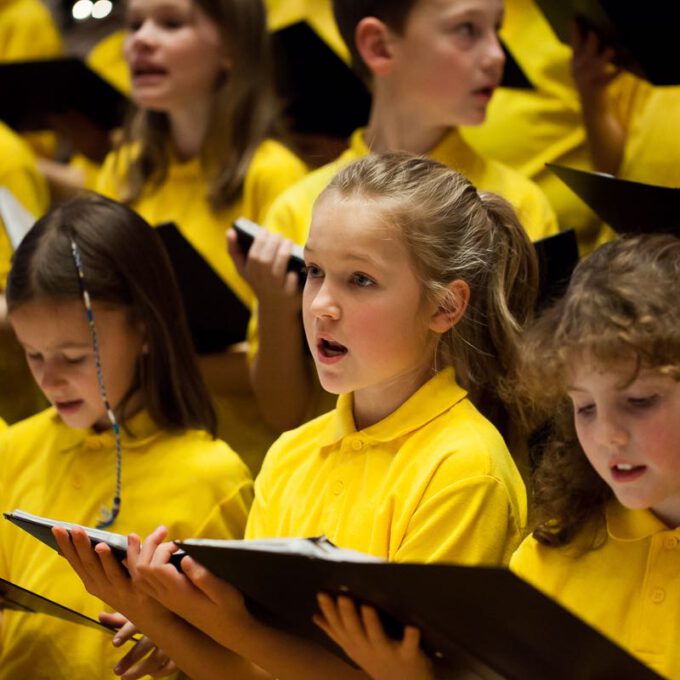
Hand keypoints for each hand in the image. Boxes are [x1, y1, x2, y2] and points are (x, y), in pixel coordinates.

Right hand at [51, 526, 172, 628]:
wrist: (153, 617)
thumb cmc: (129, 593)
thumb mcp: (108, 582)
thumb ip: (98, 564)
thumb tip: (87, 544)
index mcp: (94, 584)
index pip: (77, 563)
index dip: (66, 546)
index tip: (57, 529)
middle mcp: (103, 589)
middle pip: (89, 565)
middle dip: (81, 546)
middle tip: (74, 528)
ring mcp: (121, 591)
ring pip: (109, 572)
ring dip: (105, 558)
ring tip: (99, 544)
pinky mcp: (140, 590)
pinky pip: (134, 571)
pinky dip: (132, 554)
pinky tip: (131, 538)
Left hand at [99, 613, 177, 678]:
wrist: (187, 614)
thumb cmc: (158, 612)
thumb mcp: (140, 612)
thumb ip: (120, 617)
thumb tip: (100, 616)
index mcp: (151, 615)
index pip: (137, 623)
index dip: (126, 632)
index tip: (115, 643)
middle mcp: (162, 627)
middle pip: (146, 645)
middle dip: (130, 658)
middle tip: (116, 671)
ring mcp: (173, 640)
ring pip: (156, 659)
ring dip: (140, 670)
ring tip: (124, 678)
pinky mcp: (180, 650)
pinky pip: (170, 666)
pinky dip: (159, 672)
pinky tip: (150, 674)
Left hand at [131, 527, 255, 650]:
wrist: (227, 629)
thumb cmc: (228, 607)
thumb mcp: (223, 591)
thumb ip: (203, 576)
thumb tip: (185, 558)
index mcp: (179, 592)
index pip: (156, 567)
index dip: (162, 550)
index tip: (179, 543)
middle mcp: (166, 596)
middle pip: (142, 569)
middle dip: (149, 545)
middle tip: (164, 530)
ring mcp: (164, 599)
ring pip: (139, 576)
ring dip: (143, 554)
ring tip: (155, 538)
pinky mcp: (166, 599)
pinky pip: (144, 582)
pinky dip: (143, 564)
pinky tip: (153, 554)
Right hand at [227, 228, 300, 312]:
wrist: (275, 306)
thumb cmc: (260, 280)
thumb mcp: (244, 269)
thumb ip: (234, 250)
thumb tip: (230, 231)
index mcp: (249, 273)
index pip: (253, 256)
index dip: (260, 242)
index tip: (265, 231)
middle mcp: (261, 282)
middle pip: (265, 261)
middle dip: (273, 244)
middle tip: (278, 235)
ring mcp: (275, 289)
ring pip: (277, 270)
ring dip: (283, 253)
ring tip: (288, 242)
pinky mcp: (290, 294)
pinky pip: (291, 282)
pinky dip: (293, 272)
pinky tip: (296, 261)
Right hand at [314, 594, 432, 679]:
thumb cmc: (378, 660)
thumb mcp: (354, 648)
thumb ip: (336, 632)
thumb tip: (315, 616)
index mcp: (354, 645)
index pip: (338, 628)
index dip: (330, 612)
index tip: (322, 594)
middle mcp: (368, 649)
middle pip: (355, 632)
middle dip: (348, 616)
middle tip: (343, 597)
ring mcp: (388, 653)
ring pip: (378, 638)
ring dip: (372, 624)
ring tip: (368, 607)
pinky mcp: (409, 656)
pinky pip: (410, 646)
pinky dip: (411, 638)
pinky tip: (412, 628)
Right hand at [571, 24, 620, 103]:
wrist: (593, 110)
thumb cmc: (593, 84)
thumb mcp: (587, 68)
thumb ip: (588, 53)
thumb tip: (595, 35)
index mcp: (575, 63)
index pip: (575, 44)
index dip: (576, 33)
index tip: (575, 20)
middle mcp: (578, 72)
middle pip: (585, 55)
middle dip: (590, 45)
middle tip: (594, 34)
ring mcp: (586, 81)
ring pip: (596, 67)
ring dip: (603, 59)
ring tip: (611, 50)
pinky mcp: (597, 90)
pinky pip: (608, 80)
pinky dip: (616, 74)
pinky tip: (622, 68)